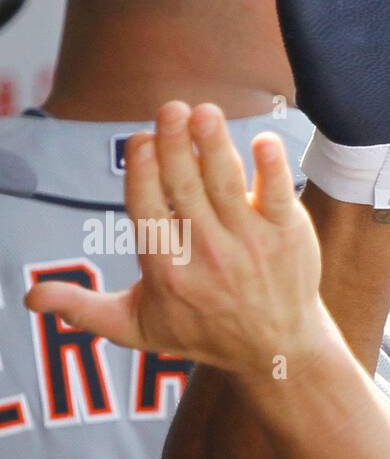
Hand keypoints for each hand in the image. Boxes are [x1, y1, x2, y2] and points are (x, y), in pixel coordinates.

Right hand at [25, 102, 329, 377]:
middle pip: (186, 189)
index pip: (148, 211)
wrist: (277, 349)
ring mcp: (250, 243)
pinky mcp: (287, 235)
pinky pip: (280, 197)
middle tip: (171, 109)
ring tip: (206, 113)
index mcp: (166, 269)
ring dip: (215, 146)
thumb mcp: (139, 327)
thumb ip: (87, 310)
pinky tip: (264, 141)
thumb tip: (32, 298)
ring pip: (227, 185)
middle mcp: (207, 254)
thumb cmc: (203, 330)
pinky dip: (273, 169)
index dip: (143, 173)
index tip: (140, 139)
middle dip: (176, 146)